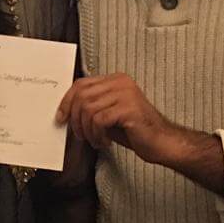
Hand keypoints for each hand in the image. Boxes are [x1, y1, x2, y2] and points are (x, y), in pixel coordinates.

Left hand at [56, 72, 182, 164]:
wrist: (162, 142)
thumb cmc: (135, 131)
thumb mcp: (108, 115)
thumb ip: (91, 108)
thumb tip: (66, 112)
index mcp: (116, 80)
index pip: (81, 84)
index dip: (66, 101)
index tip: (60, 118)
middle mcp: (120, 82)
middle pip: (82, 95)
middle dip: (75, 119)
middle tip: (80, 136)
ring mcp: (126, 93)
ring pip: (88, 109)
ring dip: (87, 130)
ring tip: (96, 140)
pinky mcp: (128, 108)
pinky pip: (99, 120)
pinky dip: (97, 135)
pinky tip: (105, 142)